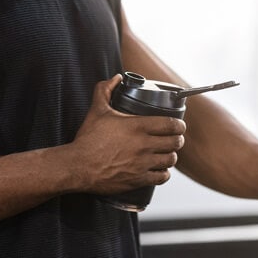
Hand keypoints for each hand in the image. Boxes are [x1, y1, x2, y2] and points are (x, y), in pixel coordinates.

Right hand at [67, 75, 186, 194]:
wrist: (77, 166)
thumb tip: (115, 78)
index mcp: (137, 126)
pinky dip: (163, 173)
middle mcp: (143, 145)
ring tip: (167, 153)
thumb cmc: (88, 139)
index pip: (171, 124)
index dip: (179, 125)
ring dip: (171, 156)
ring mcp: (142, 163)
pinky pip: (162, 177)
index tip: (179, 126)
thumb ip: (105, 90)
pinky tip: (159, 169)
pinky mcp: (138, 179)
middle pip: (175, 142)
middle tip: (174, 139)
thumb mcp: (97, 111)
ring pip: (170, 160)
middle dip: (177, 140)